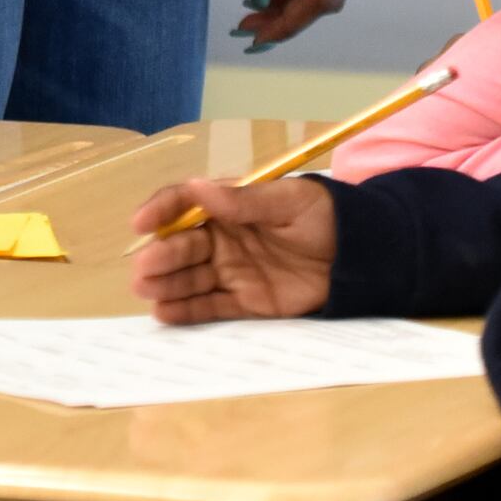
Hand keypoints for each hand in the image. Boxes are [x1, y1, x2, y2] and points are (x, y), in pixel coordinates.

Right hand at [129, 174, 337, 321]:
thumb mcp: (287, 200)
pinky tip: (163, 312)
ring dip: (166, 283)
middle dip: (161, 255)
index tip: (141, 223)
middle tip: (144, 268)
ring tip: (145, 290)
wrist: (360, 256)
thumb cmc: (324, 215)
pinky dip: (185, 310)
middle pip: (183, 245)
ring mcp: (232, 270)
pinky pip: (210, 306)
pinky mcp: (246, 301)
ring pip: (190, 277)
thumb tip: (198, 188)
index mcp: (229, 205)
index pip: (185, 204)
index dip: (161, 211)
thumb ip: (244, 201)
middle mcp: (223, 237)